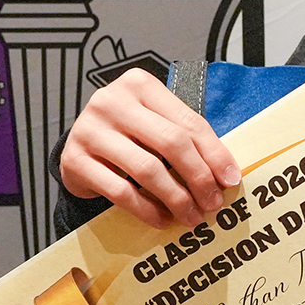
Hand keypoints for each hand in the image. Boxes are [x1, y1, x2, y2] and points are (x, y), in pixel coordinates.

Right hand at [58, 69, 240, 228]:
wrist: (80, 147)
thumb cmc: (128, 135)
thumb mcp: (156, 124)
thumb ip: (186, 138)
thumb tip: (226, 175)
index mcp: (139, 84)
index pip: (188, 121)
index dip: (214, 154)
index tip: (230, 180)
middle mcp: (112, 101)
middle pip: (170, 142)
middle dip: (198, 177)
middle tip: (212, 203)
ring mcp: (89, 130)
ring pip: (147, 169)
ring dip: (176, 198)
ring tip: (190, 216)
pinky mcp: (74, 160)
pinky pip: (120, 191)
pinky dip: (146, 210)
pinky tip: (161, 219)